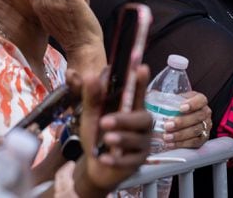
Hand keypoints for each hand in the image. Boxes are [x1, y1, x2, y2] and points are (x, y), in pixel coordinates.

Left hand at [71, 66, 152, 195]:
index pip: (138, 93)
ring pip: (138, 139)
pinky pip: (130, 160)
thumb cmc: (97, 134)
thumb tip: (90, 75)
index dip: (141, 82)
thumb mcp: (90, 115)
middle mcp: (141, 124)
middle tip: (105, 121)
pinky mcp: (138, 161)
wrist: (94, 165)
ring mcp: (142, 143)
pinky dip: (116, 160)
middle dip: (125, 119)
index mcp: (131, 108)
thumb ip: (91, 97)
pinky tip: (104, 159)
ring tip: (106, 140)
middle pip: (143, 118)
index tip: (142, 68)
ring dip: (121, 138)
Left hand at [162, 91, 211, 148]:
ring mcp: (206, 126)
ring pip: (195, 131)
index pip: (201, 100)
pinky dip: (181, 144)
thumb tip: (149, 93)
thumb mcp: (172, 99)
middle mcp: (205, 113)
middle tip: (167, 125)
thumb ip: (162, 96)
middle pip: (197, 117)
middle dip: (182, 122)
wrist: (181, 122)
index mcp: (200, 100)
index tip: (181, 108)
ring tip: (166, 137)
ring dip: (180, 135)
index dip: (193, 104)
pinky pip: (194, 143)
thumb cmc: (175, 107)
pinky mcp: (202, 139)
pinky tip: (170, 144)